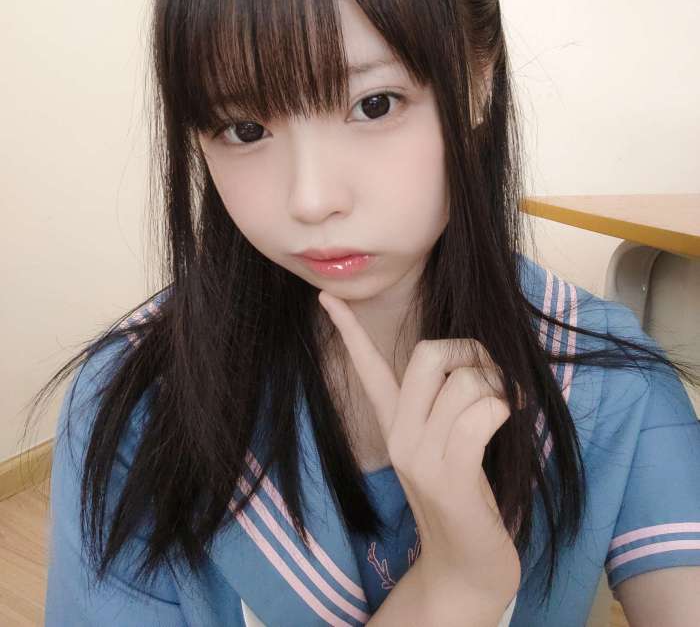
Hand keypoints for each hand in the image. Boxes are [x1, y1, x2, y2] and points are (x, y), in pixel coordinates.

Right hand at [317, 290, 522, 605]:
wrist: (467, 568)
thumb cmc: (467, 497)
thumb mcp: (448, 444)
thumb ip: (448, 403)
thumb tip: (475, 359)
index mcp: (396, 424)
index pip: (367, 367)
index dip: (348, 329)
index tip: (326, 296)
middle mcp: (400, 436)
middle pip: (430, 353)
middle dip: (471, 352)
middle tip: (492, 379)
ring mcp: (421, 457)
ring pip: (466, 382)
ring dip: (500, 389)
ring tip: (508, 410)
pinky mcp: (449, 477)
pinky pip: (481, 415)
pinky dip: (505, 411)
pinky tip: (510, 425)